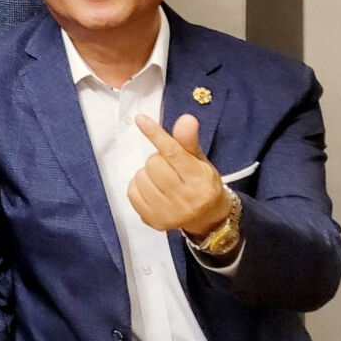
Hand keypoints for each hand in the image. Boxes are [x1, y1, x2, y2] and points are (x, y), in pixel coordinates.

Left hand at [127, 114, 228, 238]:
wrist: (208, 219)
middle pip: (154, 163)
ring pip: (141, 176)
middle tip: (169, 167)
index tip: (140, 119)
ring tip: (162, 180)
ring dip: (147, 173)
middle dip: (158, 160)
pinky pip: (132, 192)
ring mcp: (169, 213)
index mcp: (201, 181)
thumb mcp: (201, 161)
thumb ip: (189, 141)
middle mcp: (186, 199)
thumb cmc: (202, 184)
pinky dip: (138, 186)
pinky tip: (152, 190)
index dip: (156, 135)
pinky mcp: (154, 221)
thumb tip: (186, 119)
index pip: (174, 154)